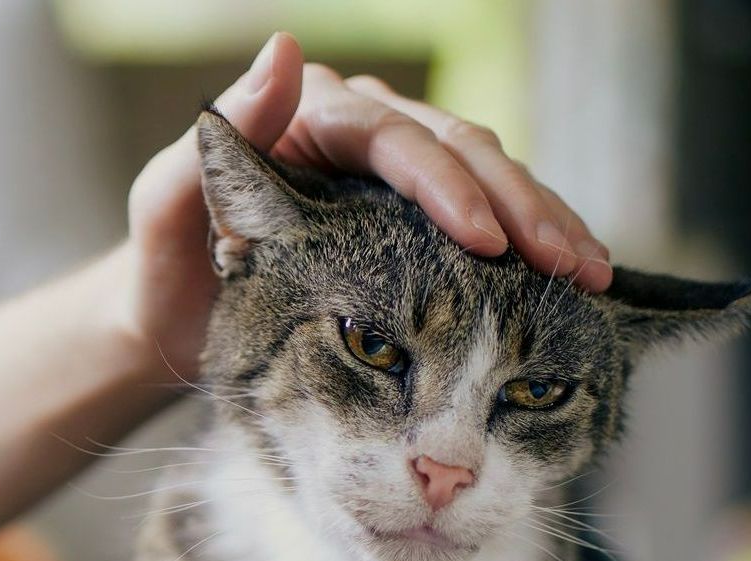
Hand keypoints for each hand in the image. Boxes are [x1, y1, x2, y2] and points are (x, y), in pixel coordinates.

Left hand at [121, 32, 610, 379]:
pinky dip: (526, 247)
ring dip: (541, 224)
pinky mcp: (409, 221)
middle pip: (456, 151)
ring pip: (484, 180)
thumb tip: (286, 48)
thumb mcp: (164, 209)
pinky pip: (482, 220)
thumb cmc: (161, 271)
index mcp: (305, 120)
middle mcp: (358, 135)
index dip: (446, 184)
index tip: (488, 237)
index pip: (392, 138)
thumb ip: (213, 146)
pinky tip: (569, 279)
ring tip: (589, 273)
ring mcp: (390, 177)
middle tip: (570, 263)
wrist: (170, 322)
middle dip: (519, 206)